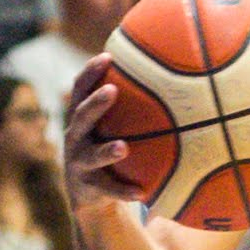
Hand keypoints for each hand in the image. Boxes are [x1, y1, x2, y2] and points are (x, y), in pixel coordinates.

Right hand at [61, 58, 137, 209]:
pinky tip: (142, 193)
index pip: (80, 90)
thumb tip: (173, 78)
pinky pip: (108, 189)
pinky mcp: (87, 187)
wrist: (87, 193)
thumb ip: (131, 107)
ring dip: (107, 151)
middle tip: (112, 91)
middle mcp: (75, 138)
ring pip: (92, 156)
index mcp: (81, 118)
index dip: (90, 73)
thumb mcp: (112, 127)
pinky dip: (124, 191)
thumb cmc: (106, 147)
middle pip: (81, 117)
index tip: (108, 56)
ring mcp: (79, 163)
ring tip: (123, 148)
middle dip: (95, 104)